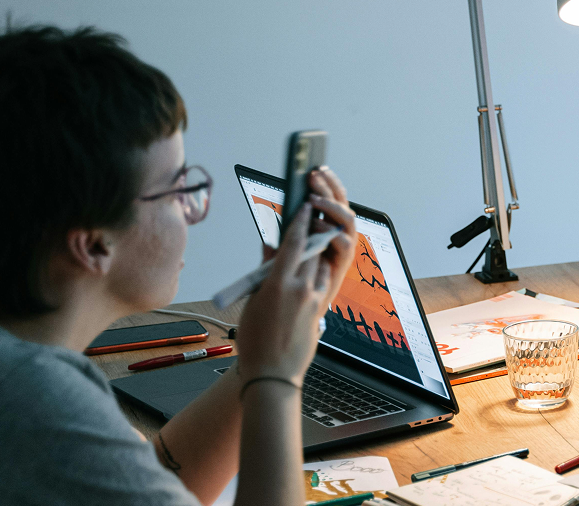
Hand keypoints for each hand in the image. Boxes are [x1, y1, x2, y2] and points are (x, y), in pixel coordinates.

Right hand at [236, 167, 356, 384]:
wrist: (272, 373)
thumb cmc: (254, 338)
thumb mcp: (254, 301)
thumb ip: (265, 272)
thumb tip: (272, 247)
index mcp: (277, 284)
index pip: (292, 243)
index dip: (300, 222)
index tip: (305, 205)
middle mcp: (300, 288)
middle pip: (311, 249)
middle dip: (312, 233)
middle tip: (311, 218)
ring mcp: (314, 299)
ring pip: (321, 264)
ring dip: (316, 254)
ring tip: (308, 247)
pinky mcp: (322, 309)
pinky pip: (324, 281)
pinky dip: (319, 272)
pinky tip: (312, 271)